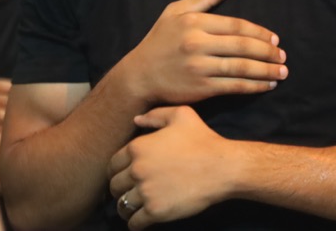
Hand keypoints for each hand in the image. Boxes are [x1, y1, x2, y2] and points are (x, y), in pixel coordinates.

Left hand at [108, 106, 236, 228]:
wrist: (222, 167)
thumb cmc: (203, 139)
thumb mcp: (181, 115)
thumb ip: (156, 115)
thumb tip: (137, 119)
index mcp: (137, 147)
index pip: (113, 164)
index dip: (117, 171)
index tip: (123, 176)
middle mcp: (137, 169)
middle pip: (114, 185)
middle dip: (119, 189)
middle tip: (127, 193)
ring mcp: (145, 192)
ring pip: (122, 205)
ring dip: (125, 208)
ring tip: (130, 209)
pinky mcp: (156, 211)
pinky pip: (134, 222)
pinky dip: (134, 224)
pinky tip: (139, 223)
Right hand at [119, 0, 285, 105]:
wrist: (140, 75)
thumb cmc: (159, 41)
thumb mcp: (174, 12)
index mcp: (194, 22)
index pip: (236, 25)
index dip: (259, 32)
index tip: (274, 38)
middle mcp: (197, 43)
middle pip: (243, 46)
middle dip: (268, 51)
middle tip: (283, 55)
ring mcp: (200, 67)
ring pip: (242, 67)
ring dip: (266, 70)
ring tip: (282, 71)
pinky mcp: (201, 88)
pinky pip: (234, 86)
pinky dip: (254, 86)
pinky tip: (267, 85)